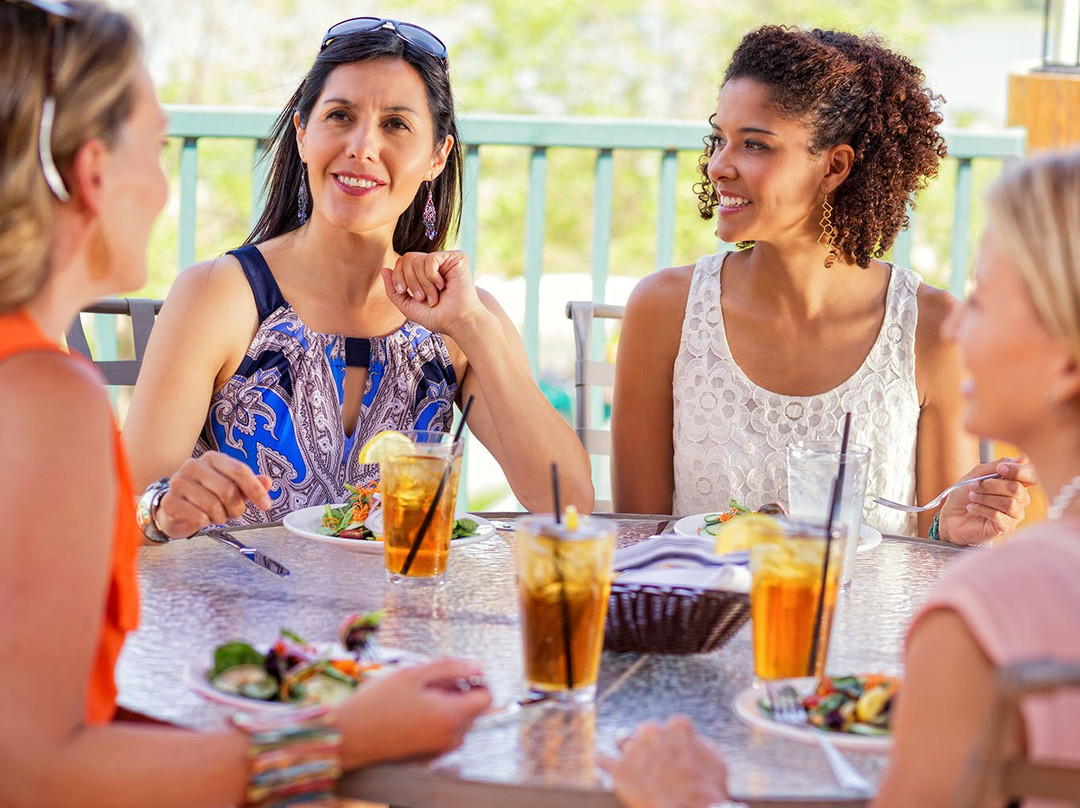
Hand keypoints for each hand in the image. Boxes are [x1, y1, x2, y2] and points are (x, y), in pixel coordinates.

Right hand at [155, 452, 271, 538]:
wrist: (175, 509)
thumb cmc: (206, 495)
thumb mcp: (231, 487)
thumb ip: (250, 485)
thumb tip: (267, 482)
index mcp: (212, 458)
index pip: (239, 470)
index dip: (256, 489)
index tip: (266, 505)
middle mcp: (193, 465)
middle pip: (228, 489)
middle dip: (237, 508)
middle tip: (234, 513)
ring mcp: (178, 482)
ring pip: (213, 505)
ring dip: (220, 517)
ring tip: (216, 515)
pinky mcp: (169, 501)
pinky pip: (198, 517)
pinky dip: (205, 523)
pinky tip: (201, 518)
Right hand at [335, 657, 491, 768]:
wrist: (349, 736)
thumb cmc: (379, 702)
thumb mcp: (415, 674)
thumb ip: (452, 667)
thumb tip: (477, 666)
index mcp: (452, 717)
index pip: (486, 697)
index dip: (475, 680)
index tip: (456, 672)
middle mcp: (451, 738)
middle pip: (472, 708)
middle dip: (457, 691)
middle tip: (427, 681)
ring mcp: (439, 750)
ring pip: (457, 721)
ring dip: (444, 704)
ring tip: (415, 695)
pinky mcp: (426, 756)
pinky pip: (442, 733)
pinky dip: (434, 720)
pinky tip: (410, 711)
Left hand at [381, 250, 490, 336]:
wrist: (457, 322)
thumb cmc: (437, 316)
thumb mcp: (407, 305)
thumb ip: (393, 289)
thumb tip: (384, 269)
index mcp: (425, 272)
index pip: (402, 262)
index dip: (398, 277)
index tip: (404, 292)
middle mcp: (436, 263)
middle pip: (407, 258)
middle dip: (410, 281)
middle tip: (421, 297)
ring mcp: (446, 259)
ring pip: (417, 259)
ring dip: (423, 284)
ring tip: (434, 296)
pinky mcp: (457, 257)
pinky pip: (430, 259)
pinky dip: (432, 277)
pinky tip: (443, 286)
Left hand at [598, 716, 730, 807]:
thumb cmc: (706, 791)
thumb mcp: (717, 763)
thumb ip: (704, 746)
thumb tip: (696, 743)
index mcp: (677, 726)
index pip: (674, 725)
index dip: (676, 741)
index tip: (677, 752)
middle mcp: (652, 732)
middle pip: (647, 731)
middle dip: (651, 745)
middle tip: (657, 764)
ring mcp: (633, 749)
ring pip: (626, 743)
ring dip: (631, 755)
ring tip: (637, 770)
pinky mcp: (619, 770)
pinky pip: (603, 759)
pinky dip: (604, 762)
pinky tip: (603, 764)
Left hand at [938, 456, 1036, 545]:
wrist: (951, 516)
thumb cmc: (964, 494)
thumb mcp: (977, 475)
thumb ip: (997, 466)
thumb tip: (1023, 459)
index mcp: (1015, 482)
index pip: (1031, 476)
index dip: (1019, 471)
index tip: (1000, 469)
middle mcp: (1020, 498)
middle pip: (1016, 488)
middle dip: (991, 485)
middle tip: (973, 486)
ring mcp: (1014, 514)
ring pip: (1008, 503)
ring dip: (985, 498)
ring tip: (971, 497)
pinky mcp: (1006, 527)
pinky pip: (999, 516)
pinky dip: (981, 509)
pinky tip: (971, 508)